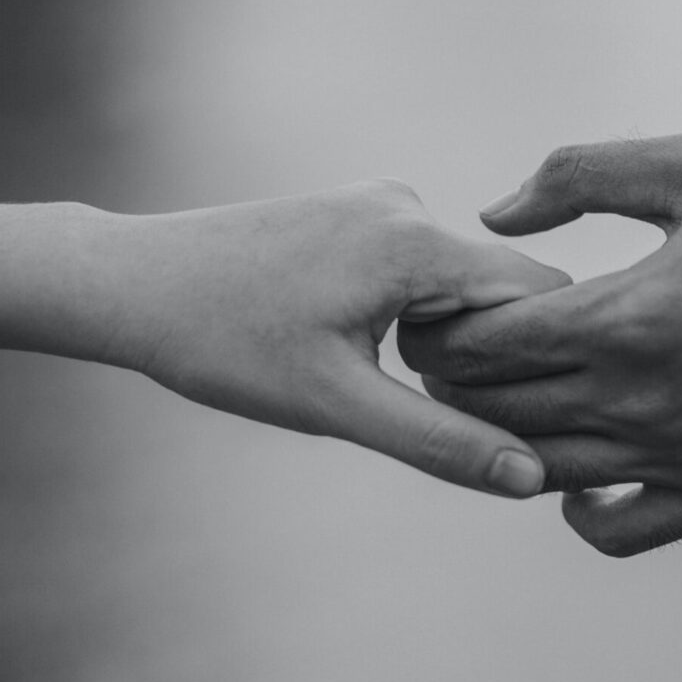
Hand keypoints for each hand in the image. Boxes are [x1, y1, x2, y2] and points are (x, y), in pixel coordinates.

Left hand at [83, 179, 569, 497]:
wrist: (131, 284)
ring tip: (385, 385)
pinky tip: (358, 352)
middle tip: (453, 421)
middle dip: (497, 356)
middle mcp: (408, 204)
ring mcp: (380, 202)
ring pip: (461, 283)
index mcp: (417, 240)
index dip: (550, 361)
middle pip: (505, 288)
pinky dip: (416, 315)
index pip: (543, 295)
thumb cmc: (224, 344)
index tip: (533, 421)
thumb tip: (530, 479)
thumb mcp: (336, 406)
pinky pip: (421, 268)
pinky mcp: (354, 212)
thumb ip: (441, 441)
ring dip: (452, 339)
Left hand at [398, 132, 681, 553]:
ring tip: (499, 396)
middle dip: (452, 380)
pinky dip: (577, 509)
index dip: (438, 327)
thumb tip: (494, 215)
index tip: (433, 306)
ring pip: (539, 471)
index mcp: (629, 319)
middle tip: (447, 349)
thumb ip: (580, 176)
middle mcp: (645, 403)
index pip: (480, 346)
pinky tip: (577, 466)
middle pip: (494, 412)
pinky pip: (617, 530)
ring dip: (501, 437)